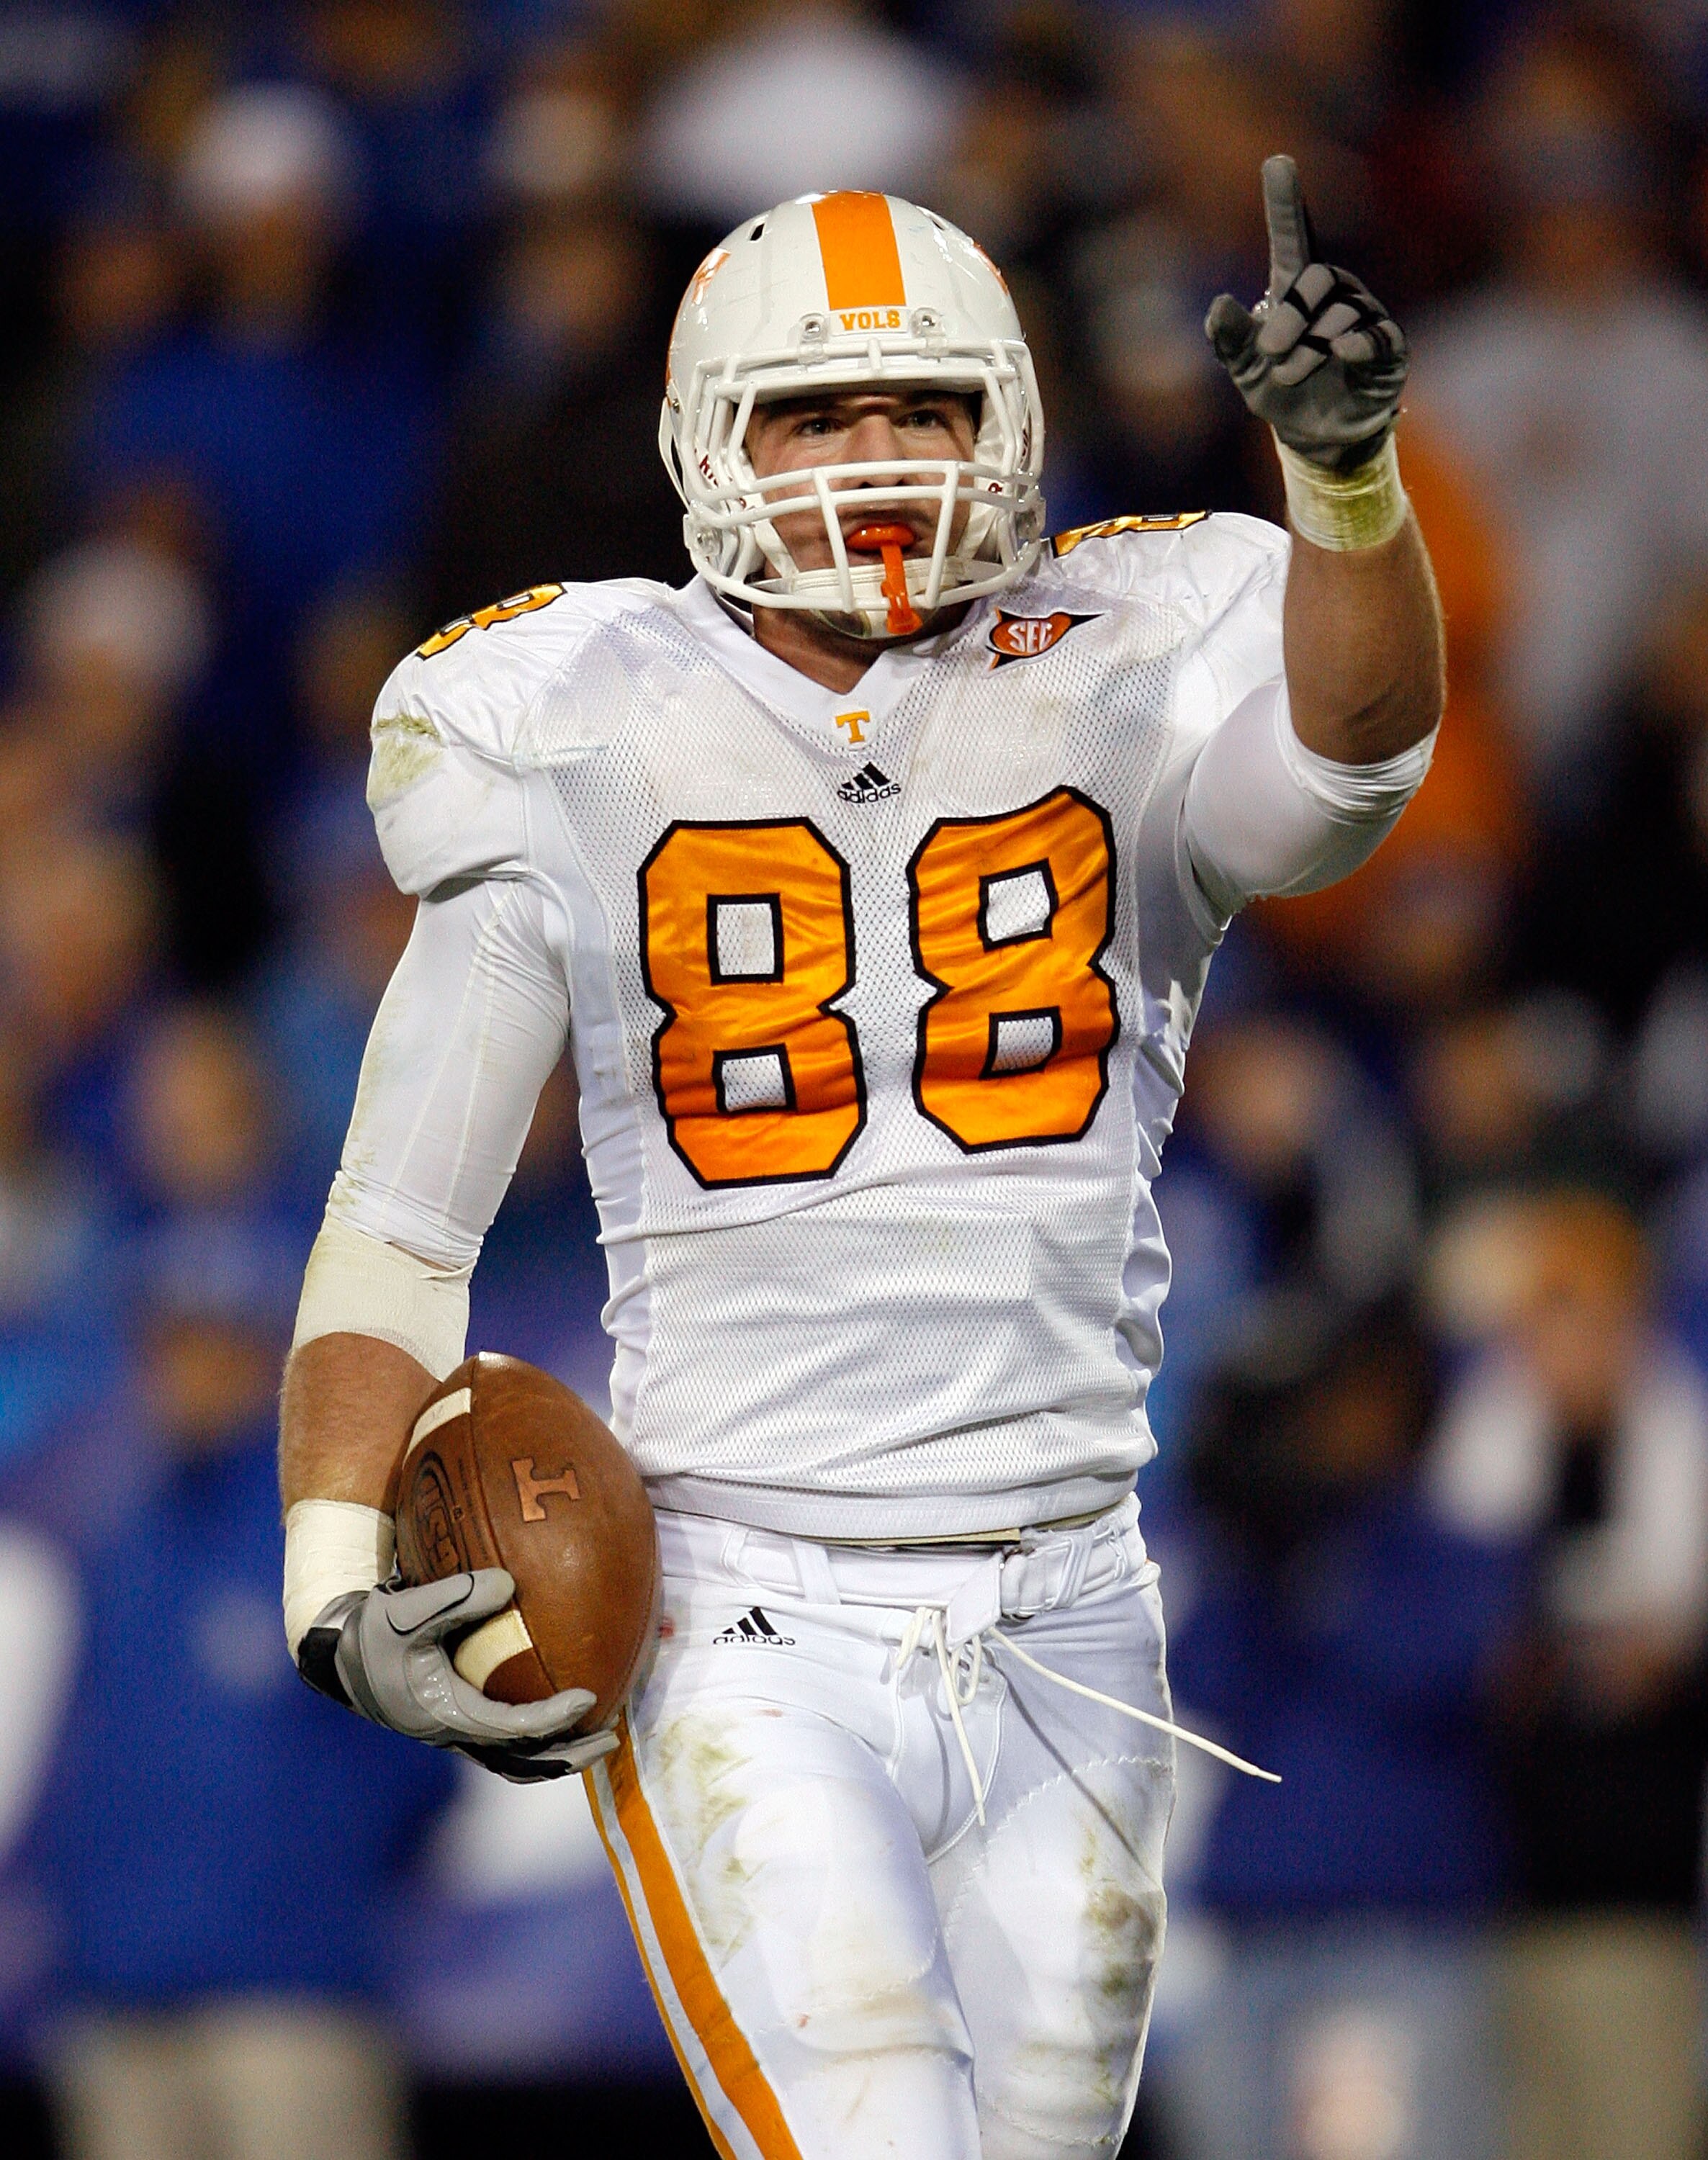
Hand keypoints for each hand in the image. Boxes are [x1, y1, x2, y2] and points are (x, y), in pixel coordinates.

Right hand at [298, 1569, 617, 1781]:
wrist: (339, 1654)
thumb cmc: (372, 1631)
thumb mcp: (408, 1610)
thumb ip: (456, 1596)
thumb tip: (509, 1582)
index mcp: (446, 1714)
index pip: (512, 1728)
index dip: (554, 1718)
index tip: (590, 1698)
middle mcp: (453, 1733)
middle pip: (522, 1763)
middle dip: (568, 1756)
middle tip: (611, 1738)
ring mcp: (453, 1733)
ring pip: (514, 1760)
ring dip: (556, 1755)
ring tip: (597, 1736)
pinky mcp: (453, 1722)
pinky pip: (504, 1741)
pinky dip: (535, 1738)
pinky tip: (560, 1713)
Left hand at [1205, 155, 1406, 470]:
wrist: (1315, 435)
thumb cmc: (1280, 389)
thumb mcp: (1244, 369)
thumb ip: (1229, 339)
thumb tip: (1218, 303)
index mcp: (1297, 290)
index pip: (1294, 236)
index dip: (1285, 201)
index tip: (1276, 161)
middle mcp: (1335, 294)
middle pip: (1317, 279)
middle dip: (1289, 316)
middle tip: (1269, 352)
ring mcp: (1365, 317)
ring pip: (1341, 314)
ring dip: (1310, 346)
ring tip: (1290, 373)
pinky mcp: (1388, 347)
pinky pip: (1375, 336)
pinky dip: (1355, 344)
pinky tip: (1341, 355)